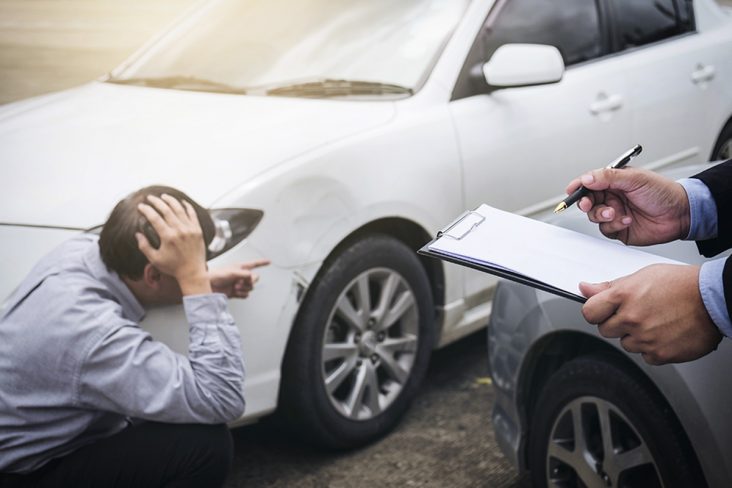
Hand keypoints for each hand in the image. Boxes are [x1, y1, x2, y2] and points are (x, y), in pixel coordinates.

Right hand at [136, 194, 210, 294]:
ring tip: (163, 196)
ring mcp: (190, 229)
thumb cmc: (173, 267)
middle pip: (166, 210)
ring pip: (179, 209)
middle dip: (156, 201)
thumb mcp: (154, 259)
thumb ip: (144, 246)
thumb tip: (137, 234)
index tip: (141, 206)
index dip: (146, 210)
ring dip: (170, 200)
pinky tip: (182, 201)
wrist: (193, 272)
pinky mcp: (198, 230)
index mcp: (168, 237)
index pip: (154, 218)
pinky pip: (193, 214)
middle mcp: (180, 231)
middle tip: (149, 197)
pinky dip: (187, 206)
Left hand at [209, 260, 270, 298]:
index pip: (254, 264)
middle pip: (254, 279)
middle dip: (249, 282)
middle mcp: (241, 276)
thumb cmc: (216, 275)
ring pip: (250, 288)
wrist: (208, 286)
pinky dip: (241, 294)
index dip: (262, 263)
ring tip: (235, 287)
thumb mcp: (231, 272)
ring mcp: (239, 284)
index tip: (268, 261)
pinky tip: (235, 292)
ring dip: (244, 288)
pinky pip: (246, 295)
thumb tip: (251, 276)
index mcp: (240, 268)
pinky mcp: (236, 292)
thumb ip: (243, 274)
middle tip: (240, 282)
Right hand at [566, 167, 689, 245]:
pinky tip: (627, 220)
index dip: (579, 186)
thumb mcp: (635, 179)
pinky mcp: (619, 229)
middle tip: (590, 204)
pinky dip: (614, 225)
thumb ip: (608, 177)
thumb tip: (586, 177)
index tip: (571, 190)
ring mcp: (615, 213)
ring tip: (616, 212)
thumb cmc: (663, 192)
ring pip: (594, 217)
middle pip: (588, 201)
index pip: (590, 182)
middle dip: (586, 203)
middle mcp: (612, 197)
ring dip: (603, 214)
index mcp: (614, 182)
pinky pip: (605, 229)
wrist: (680, 214)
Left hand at [580, 264, 721, 364]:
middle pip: (605, 330)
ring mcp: (644, 338)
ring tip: (655, 321)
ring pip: (625, 344)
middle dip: (616, 323)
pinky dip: (652, 348)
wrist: (713, 299)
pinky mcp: (659, 354)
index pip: (589, 312)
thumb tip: (585, 288)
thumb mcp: (642, 276)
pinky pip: (644, 356)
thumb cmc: (681, 284)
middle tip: (636, 313)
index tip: (600, 311)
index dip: (595, 312)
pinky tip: (664, 333)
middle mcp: (631, 318)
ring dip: (635, 336)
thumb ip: (610, 286)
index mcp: (623, 296)